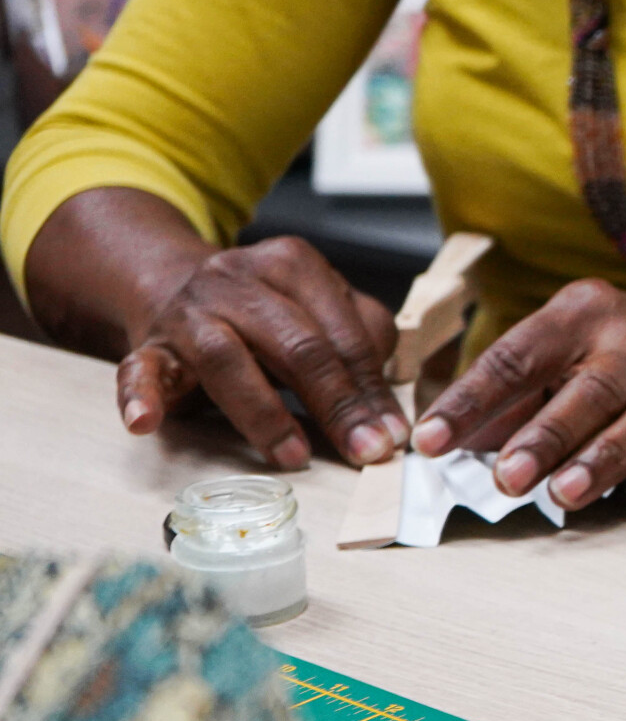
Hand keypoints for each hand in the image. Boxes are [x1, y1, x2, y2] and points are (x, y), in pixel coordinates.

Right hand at [117, 236, 405, 468]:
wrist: (172, 281)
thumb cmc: (263, 311)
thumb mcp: (318, 306)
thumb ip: (360, 338)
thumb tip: (386, 405)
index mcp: (292, 265)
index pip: (344, 333)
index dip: (372, 388)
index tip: (392, 434)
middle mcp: (238, 280)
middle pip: (297, 345)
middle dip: (336, 403)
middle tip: (363, 449)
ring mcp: (188, 312)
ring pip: (225, 358)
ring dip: (264, 413)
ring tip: (293, 455)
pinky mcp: (148, 345)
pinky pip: (139, 370)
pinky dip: (140, 396)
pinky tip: (145, 423)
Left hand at [410, 281, 625, 507]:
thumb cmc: (614, 355)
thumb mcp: (560, 352)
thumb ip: (509, 398)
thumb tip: (447, 447)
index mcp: (581, 316)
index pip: (517, 356)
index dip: (470, 400)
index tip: (430, 441)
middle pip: (593, 387)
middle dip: (548, 435)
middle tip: (509, 477)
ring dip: (606, 457)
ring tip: (566, 494)